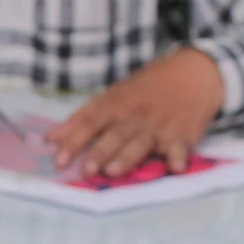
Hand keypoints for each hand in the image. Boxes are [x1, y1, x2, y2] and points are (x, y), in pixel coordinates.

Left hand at [46, 47, 223, 176]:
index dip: (74, 140)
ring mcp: (160, 125)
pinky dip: (179, 156)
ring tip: (114, 171)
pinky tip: (176, 166)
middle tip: (88, 169)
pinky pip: (181, 147)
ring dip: (128, 156)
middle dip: (101, 151)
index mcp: (116, 105)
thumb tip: (49, 139)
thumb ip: (82, 118)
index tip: (58, 159)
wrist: (194, 73)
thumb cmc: (146, 88)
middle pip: (115, 135)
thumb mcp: (113, 95)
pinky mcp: (183, 134)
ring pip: (141, 143)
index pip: (91, 123)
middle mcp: (136, 115)